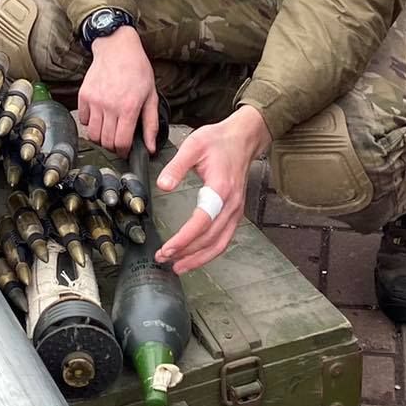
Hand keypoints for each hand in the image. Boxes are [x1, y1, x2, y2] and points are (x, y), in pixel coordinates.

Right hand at [77, 27, 158, 157]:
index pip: (121, 143)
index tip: (125, 150)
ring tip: (108, 130)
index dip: (124, 151)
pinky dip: (89, 123)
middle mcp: (109, 106)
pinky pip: (83, 120)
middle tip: (118, 140)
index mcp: (128, 108)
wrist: (117, 48)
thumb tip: (151, 148)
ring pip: (92, 134)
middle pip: (106, 142)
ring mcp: (94, 101)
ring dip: (100, 137)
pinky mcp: (83, 96)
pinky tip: (99, 116)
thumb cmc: (137, 70)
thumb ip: (150, 124)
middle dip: (113, 146)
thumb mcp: (151, 96)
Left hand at [154, 105, 269, 274]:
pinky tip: (195, 257)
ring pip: (220, 244)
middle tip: (164, 259)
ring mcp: (236, 211)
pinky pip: (224, 239)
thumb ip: (176, 166)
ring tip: (178, 266)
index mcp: (221, 189)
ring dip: (199, 258)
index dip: (185, 239)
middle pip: (210, 239)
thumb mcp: (193, 145)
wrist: (243, 138)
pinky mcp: (235, 213)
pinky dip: (209, 252)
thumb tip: (162, 186)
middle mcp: (231, 204)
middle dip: (187, 253)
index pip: (202, 222)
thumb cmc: (218, 141)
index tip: (168, 248)